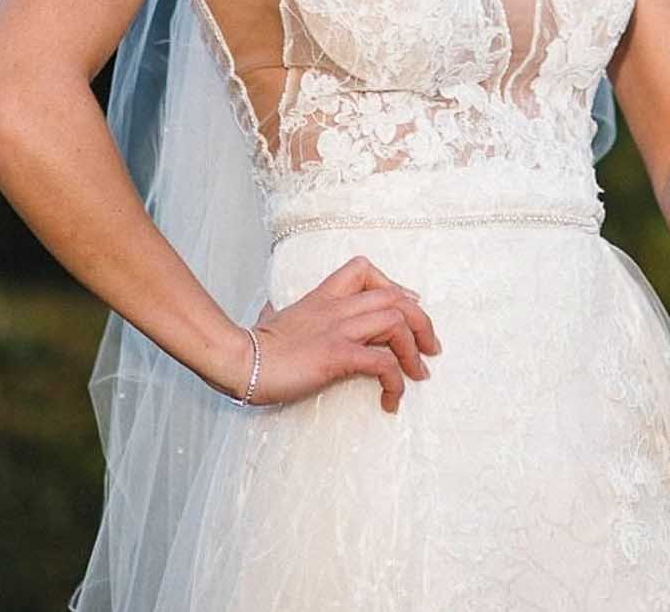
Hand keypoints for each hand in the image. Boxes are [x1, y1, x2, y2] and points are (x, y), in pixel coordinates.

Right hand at [212, 253, 440, 411]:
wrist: (238, 359)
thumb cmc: (253, 345)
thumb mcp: (271, 319)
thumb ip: (277, 311)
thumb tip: (269, 312)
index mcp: (323, 296)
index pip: (365, 270)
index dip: (395, 286)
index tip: (410, 305)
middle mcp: (337, 307)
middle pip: (396, 298)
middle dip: (421, 322)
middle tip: (430, 349)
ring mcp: (338, 329)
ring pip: (396, 323)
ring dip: (414, 351)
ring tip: (417, 376)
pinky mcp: (336, 355)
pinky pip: (382, 362)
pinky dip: (395, 381)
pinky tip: (391, 399)